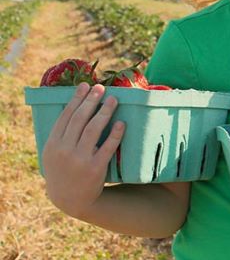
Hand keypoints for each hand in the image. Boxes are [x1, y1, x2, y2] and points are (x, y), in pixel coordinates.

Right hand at [42, 82, 124, 217]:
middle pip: (80, 120)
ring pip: (93, 130)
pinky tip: (121, 123)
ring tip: (113, 99)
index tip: (85, 85)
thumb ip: (62, 132)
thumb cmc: (64, 168)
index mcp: (53, 145)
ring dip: (104, 112)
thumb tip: (77, 103)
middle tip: (101, 88)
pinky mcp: (95, 169)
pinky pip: (107, 148)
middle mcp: (64, 151)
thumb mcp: (54, 152)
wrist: (70, 200)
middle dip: (91, 101)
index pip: (65, 116)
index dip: (76, 99)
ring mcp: (80, 160)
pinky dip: (115, 134)